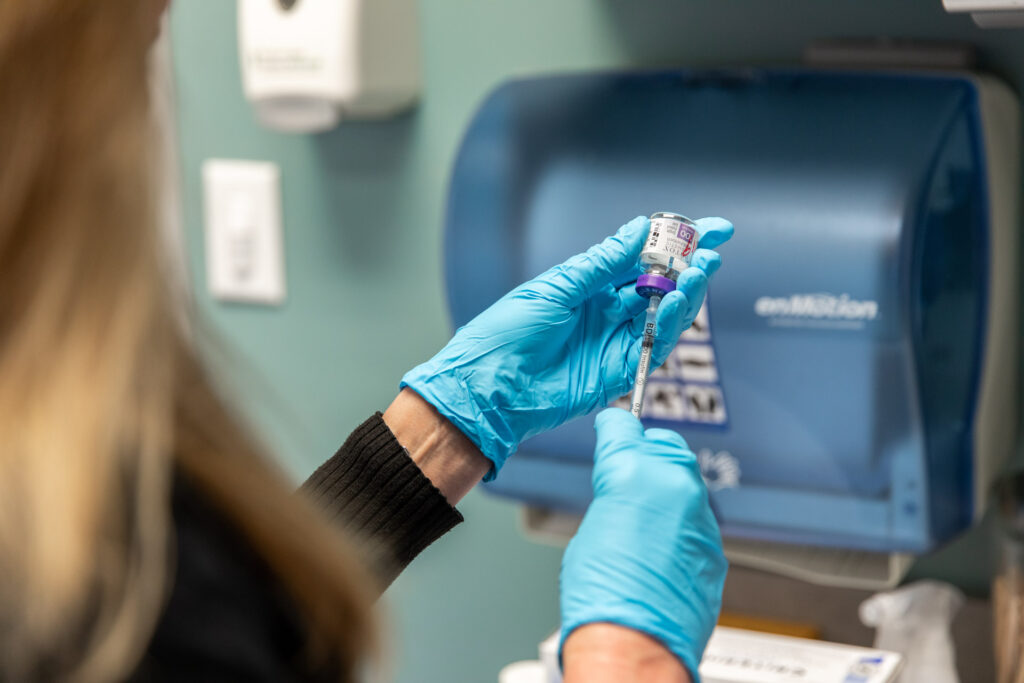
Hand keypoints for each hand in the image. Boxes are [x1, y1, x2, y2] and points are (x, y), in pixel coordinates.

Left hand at [400, 215, 732, 478]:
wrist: (490, 387)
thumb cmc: (507, 334)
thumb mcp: (555, 288)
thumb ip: (601, 263)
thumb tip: (638, 229)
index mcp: (589, 284)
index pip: (641, 257)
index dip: (675, 241)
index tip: (710, 226)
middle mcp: (608, 310)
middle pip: (661, 283)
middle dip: (692, 264)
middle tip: (714, 248)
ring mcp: (616, 339)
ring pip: (666, 312)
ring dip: (687, 290)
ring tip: (700, 270)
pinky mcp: (620, 369)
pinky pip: (656, 344)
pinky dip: (672, 322)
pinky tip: (678, 299)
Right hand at [560, 408, 726, 680]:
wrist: (635, 645)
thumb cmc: (603, 595)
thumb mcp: (591, 525)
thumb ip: (614, 492)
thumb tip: (623, 485)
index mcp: (634, 472)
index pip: (625, 427)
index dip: (615, 429)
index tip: (614, 430)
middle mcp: (675, 486)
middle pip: (665, 446)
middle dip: (646, 454)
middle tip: (625, 475)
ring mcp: (700, 517)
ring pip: (685, 484)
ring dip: (666, 492)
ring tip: (640, 520)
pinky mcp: (714, 548)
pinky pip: (696, 522)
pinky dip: (680, 527)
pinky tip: (658, 549)